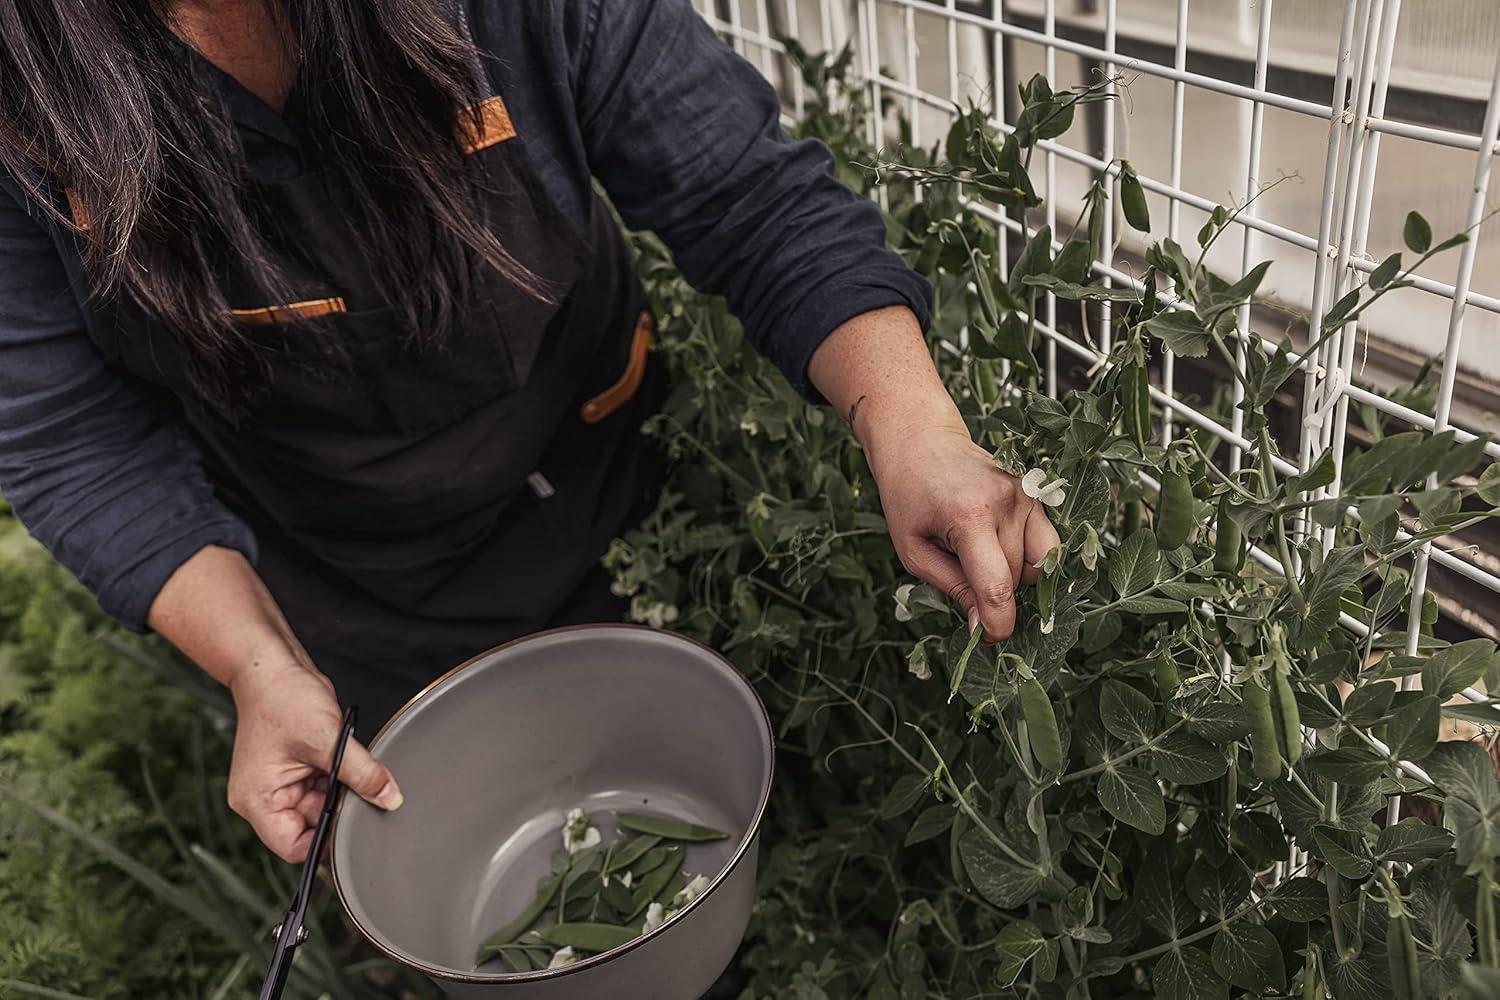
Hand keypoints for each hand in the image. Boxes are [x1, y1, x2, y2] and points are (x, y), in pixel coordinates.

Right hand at [226, 657, 401, 861]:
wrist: (274, 667)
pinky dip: (340, 775)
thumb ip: (362, 774)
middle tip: (357, 785)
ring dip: (341, 789)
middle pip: (312, 826)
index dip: (326, 841)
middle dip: (338, 807)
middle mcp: (266, 798)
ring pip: (324, 805)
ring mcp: (282, 784)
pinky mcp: (297, 770)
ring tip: (344, 760)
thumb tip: (389, 799)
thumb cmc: (282, 699)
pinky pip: (325, 785)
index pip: (294, 847)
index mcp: (258, 801)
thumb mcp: (327, 740)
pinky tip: (342, 755)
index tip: (353, 825)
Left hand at [805, 305, 1059, 639]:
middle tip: (960, 574)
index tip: (989, 639)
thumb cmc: (908, 495)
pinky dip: (1029, 556)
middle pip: (1017, 578)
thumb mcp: (913, 549)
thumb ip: (951, 587)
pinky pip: (1047, 543)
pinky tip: (998, 543)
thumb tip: (981, 626)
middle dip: (994, 592)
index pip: (997, 584)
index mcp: (968, 516)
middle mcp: (1007, 502)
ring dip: (1015, 575)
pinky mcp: (1037, 491)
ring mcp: (1028, 494)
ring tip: (979, 556)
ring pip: (1040, 564)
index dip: (998, 622)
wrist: (921, 439)